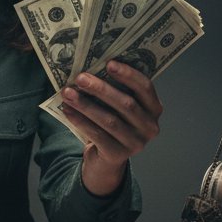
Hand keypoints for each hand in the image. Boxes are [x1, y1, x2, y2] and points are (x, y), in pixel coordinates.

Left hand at [60, 61, 162, 196]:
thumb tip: (90, 68)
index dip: (128, 74)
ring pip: (109, 120)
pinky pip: (97, 135)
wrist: (105, 158)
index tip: (108, 63)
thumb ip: (114, 90)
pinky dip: (80, 121)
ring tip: (68, 93)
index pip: (145, 88)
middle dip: (101, 89)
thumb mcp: (118, 106)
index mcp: (154, 108)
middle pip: (126, 104)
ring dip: (86, 105)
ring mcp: (136, 143)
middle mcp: (149, 127)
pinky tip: (68, 110)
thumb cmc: (112, 122)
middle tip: (80, 77)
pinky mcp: (118, 155)